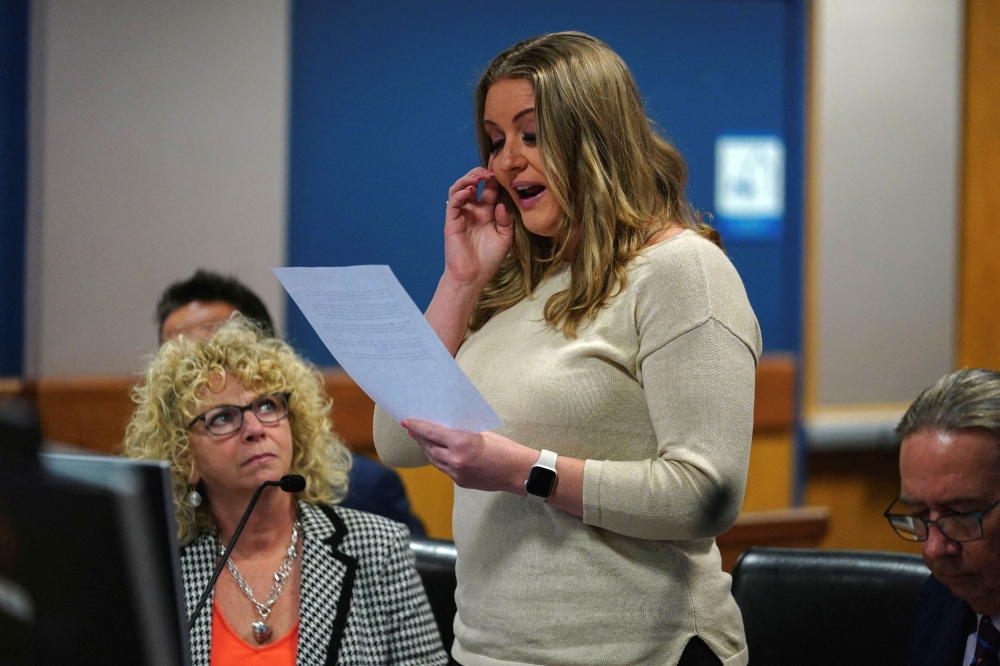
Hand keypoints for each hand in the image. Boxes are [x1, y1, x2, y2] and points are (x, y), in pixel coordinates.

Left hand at [401, 419, 534, 492]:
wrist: (518, 472)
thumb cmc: (504, 449)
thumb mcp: (481, 434)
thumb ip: (461, 432)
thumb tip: (444, 428)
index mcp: (461, 443)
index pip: (432, 433)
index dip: (417, 427)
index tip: (407, 422)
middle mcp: (456, 460)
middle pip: (430, 447)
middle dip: (420, 438)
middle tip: (413, 429)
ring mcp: (457, 474)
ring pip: (434, 460)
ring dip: (427, 449)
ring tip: (422, 440)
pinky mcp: (460, 482)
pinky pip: (444, 469)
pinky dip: (439, 459)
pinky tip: (438, 453)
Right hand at [443, 156, 514, 288]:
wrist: (473, 276)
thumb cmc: (488, 259)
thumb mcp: (505, 238)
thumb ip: (506, 221)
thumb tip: (502, 205)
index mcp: (486, 212)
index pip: (489, 189)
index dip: (494, 177)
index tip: (502, 165)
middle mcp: (473, 210)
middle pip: (473, 183)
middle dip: (480, 173)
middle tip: (491, 169)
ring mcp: (461, 214)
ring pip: (460, 189)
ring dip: (468, 179)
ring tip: (478, 176)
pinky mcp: (452, 221)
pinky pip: (453, 203)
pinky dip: (460, 194)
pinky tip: (469, 191)